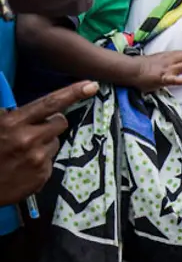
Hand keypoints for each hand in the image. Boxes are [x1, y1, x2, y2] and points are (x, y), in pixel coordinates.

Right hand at [0, 81, 98, 206]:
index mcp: (13, 123)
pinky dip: (40, 161)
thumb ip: (11, 115)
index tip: (91, 86)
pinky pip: (50, 161)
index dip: (72, 93)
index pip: (49, 104)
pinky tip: (23, 165)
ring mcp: (38, 160)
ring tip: (22, 151)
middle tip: (34, 129)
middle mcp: (29, 140)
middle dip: (51, 122)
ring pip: (55, 142)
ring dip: (44, 143)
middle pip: (60, 122)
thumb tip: (30, 110)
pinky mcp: (42, 176)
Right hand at [133, 51, 181, 92]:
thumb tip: (168, 67)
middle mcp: (168, 61)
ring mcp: (166, 69)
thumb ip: (163, 64)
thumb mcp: (154, 62)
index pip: (181, 55)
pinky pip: (173, 79)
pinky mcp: (161, 78)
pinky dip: (181, 80)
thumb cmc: (139, 67)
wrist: (129, 69)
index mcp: (165, 57)